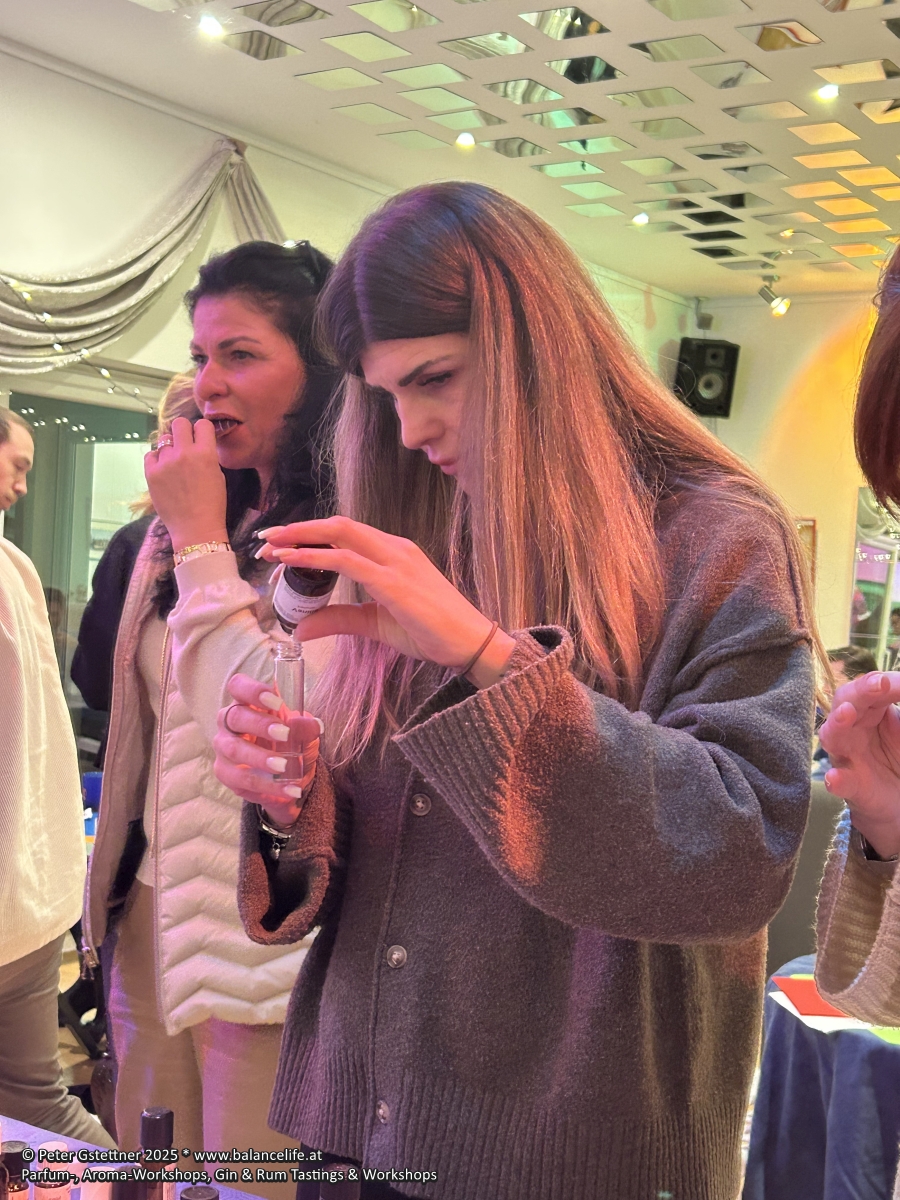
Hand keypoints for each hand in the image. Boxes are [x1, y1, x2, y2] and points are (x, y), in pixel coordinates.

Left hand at [145, 417, 227, 550]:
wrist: (196, 529)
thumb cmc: (212, 505)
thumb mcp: (218, 475)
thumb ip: (207, 456)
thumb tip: (197, 443)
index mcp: (206, 454)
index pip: (202, 424)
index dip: (202, 430)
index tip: (201, 438)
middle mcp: (184, 454)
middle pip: (179, 423)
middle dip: (184, 432)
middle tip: (185, 444)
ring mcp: (165, 463)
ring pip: (164, 440)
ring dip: (170, 448)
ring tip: (174, 464)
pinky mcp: (151, 473)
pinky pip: (151, 455)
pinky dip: (157, 459)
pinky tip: (164, 471)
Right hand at [213, 673, 321, 827]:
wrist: (288, 777)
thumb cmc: (290, 743)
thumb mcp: (304, 733)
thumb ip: (306, 727)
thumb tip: (312, 725)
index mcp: (247, 703)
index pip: (238, 686)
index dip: (253, 690)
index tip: (276, 702)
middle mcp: (230, 722)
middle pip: (233, 716)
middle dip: (259, 724)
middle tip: (284, 734)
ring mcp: (224, 748)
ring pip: (234, 749)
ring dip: (260, 757)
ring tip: (284, 765)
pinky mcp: (226, 773)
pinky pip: (242, 779)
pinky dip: (268, 785)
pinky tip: (290, 789)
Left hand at [258, 516, 515, 685]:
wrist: (471, 644)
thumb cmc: (432, 632)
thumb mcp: (376, 624)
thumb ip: (340, 619)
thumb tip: (300, 628)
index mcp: (393, 553)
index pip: (345, 533)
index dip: (310, 535)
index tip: (279, 547)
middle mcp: (394, 548)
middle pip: (338, 524)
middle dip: (297, 528)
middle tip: (264, 539)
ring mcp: (396, 561)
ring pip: (340, 534)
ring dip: (300, 538)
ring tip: (270, 547)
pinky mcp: (394, 581)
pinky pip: (347, 561)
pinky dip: (315, 557)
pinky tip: (291, 562)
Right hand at [820, 671, 899, 857]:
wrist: (897, 803)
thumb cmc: (898, 758)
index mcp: (871, 711)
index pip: (872, 688)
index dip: (886, 682)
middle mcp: (853, 729)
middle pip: (846, 701)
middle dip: (861, 690)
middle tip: (879, 684)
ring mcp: (847, 756)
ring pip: (833, 735)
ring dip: (837, 723)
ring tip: (846, 714)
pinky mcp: (851, 787)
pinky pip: (840, 782)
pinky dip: (837, 780)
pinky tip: (835, 778)